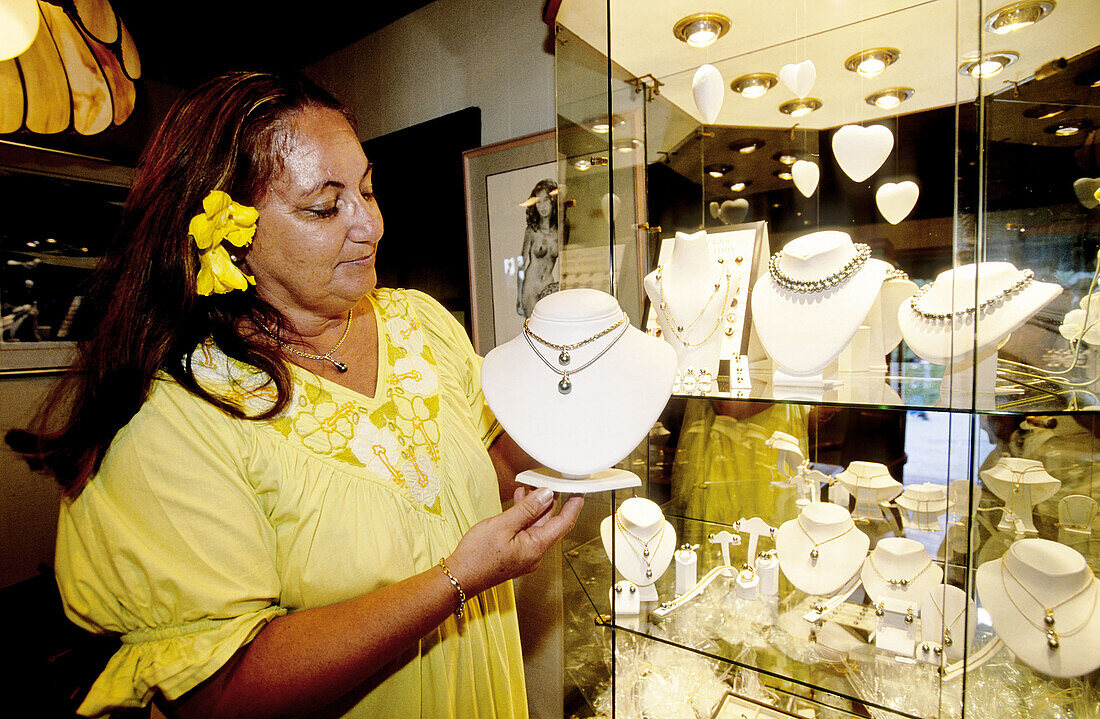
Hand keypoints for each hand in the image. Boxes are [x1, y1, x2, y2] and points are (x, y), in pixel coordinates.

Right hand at [446, 487, 582, 597]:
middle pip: (551, 523)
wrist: (459, 577)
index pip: (564, 523)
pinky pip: (526, 531)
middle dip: (551, 501)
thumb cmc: (477, 556)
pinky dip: (524, 516)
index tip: (579, 491)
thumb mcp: (503, 525)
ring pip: (537, 526)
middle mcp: (535, 553)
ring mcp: (526, 554)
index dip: (573, 505)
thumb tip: (546, 495)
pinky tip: (519, 501)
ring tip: (532, 486)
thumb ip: (526, 509)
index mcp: (536, 547)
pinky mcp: (517, 553)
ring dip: (535, 506)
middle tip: (551, 481)